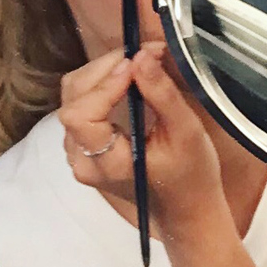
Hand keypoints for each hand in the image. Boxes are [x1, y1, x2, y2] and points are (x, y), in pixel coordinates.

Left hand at [58, 44, 226, 245]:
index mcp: (107, 164)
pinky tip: (125, 84)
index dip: (103, 83)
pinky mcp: (83, 148)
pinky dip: (99, 88)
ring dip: (101, 76)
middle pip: (73, 99)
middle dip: (104, 70)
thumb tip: (143, 55)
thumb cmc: (193, 178)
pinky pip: (80, 108)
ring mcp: (79, 156)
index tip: (135, 65)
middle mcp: (83, 161)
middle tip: (140, 55)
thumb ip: (162, 95)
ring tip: (135, 66)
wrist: (186, 211)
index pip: (81, 113)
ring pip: (73, 99)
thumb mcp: (186, 134)